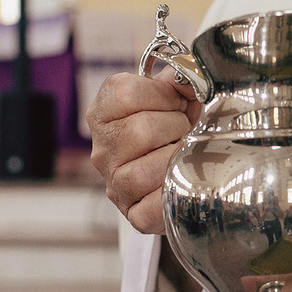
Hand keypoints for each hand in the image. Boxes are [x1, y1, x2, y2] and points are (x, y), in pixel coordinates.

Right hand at [86, 71, 200, 233]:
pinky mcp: (131, 211)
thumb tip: (189, 79)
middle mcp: (101, 148)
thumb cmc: (174, 130)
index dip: (163, 95)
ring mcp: (113, 182)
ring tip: (181, 154)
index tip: (176, 103)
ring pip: (144, 170)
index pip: (126, 93)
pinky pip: (152, 206)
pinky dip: (172, 193)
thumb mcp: (174, 98)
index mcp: (104, 112)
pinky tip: (179, 180)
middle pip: (140, 130)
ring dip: (175, 160)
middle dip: (175, 127)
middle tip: (182, 132)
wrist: (180, 172)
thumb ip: (179, 81)